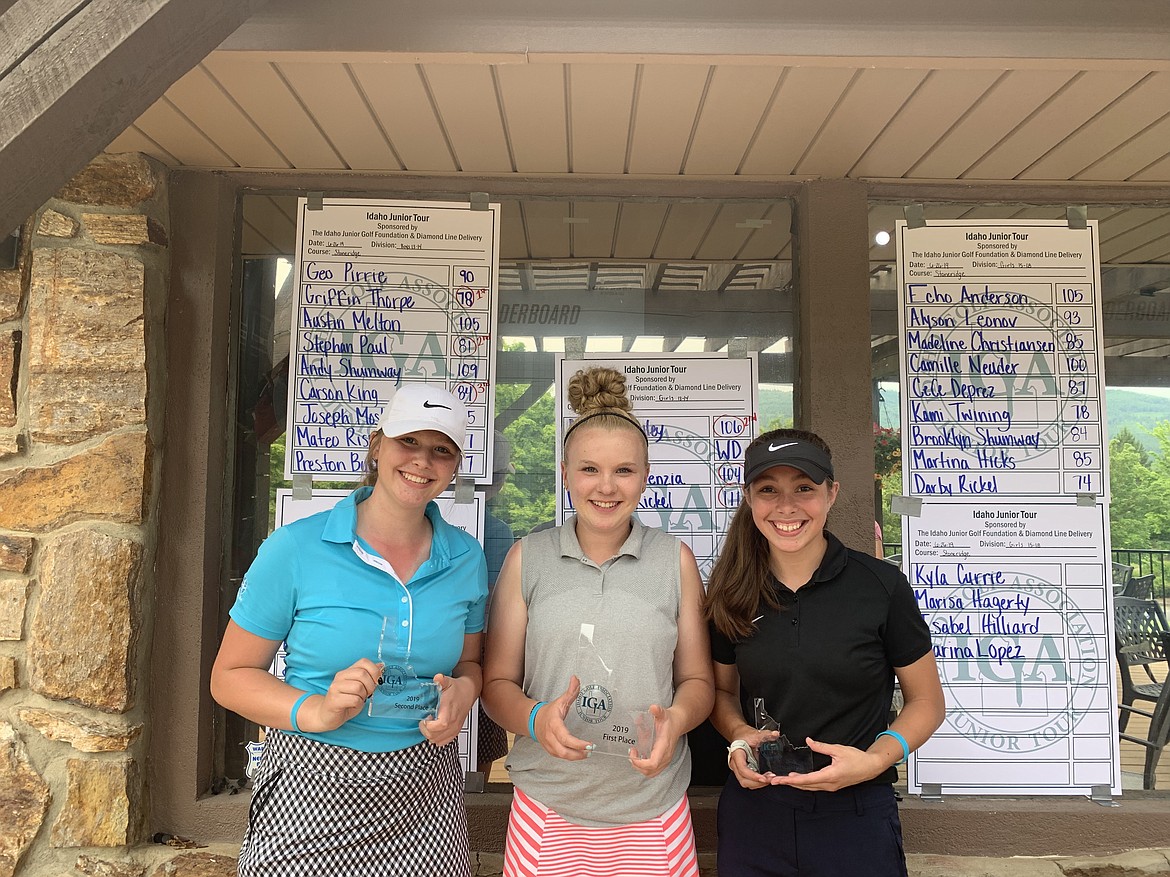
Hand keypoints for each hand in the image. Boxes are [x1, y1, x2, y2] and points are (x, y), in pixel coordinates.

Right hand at [311, 658, 382, 730]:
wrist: (327, 715)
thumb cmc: (346, 701)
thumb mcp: (360, 687)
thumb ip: (368, 677)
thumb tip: (381, 666)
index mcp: (347, 671)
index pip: (364, 662)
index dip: (374, 671)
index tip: (376, 681)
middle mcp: (340, 677)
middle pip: (362, 674)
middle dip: (370, 686)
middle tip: (368, 694)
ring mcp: (335, 687)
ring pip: (358, 687)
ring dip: (363, 696)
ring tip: (359, 700)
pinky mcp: (334, 699)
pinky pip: (354, 699)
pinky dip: (357, 704)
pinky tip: (353, 705)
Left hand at [420, 674, 476, 747]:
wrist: (469, 692)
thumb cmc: (457, 689)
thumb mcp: (448, 682)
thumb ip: (442, 680)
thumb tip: (437, 677)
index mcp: (450, 710)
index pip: (441, 724)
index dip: (429, 725)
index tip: (425, 718)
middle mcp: (453, 722)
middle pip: (435, 736)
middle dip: (425, 730)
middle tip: (425, 720)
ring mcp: (455, 728)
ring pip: (438, 741)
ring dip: (430, 735)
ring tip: (430, 724)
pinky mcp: (455, 732)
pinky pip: (443, 742)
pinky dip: (437, 738)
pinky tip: (435, 729)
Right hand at [533, 676, 591, 760]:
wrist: (533, 720)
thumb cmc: (549, 712)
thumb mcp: (560, 701)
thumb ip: (570, 691)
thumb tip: (576, 679)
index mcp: (554, 724)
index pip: (565, 737)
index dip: (577, 744)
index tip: (589, 744)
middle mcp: (550, 737)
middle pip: (563, 751)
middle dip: (578, 753)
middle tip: (590, 750)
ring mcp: (549, 745)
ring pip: (562, 756)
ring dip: (576, 757)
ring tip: (587, 753)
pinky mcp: (550, 750)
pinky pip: (560, 756)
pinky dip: (570, 757)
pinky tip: (579, 754)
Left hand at [630, 704, 679, 777]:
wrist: (678, 723)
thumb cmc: (669, 720)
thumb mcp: (663, 713)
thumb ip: (657, 711)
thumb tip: (653, 708)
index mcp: (664, 746)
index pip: (653, 763)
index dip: (641, 763)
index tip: (632, 755)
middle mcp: (666, 756)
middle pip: (650, 771)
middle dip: (637, 766)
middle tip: (631, 753)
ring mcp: (665, 760)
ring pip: (651, 773)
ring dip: (640, 768)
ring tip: (634, 756)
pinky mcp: (663, 761)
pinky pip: (653, 771)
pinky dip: (644, 768)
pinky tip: (639, 757)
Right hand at [727, 728, 780, 789]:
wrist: (739, 735)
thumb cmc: (744, 735)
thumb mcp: (755, 734)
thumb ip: (765, 735)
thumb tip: (775, 734)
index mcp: (737, 754)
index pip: (743, 769)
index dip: (753, 776)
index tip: (764, 778)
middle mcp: (735, 764)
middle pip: (744, 780)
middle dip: (758, 783)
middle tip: (770, 779)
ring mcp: (738, 769)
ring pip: (746, 783)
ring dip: (758, 784)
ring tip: (769, 778)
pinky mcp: (743, 772)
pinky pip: (749, 781)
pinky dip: (758, 782)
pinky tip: (766, 778)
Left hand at [769, 737, 885, 790]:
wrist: (871, 768)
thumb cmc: (857, 758)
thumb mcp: (838, 749)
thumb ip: (821, 746)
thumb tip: (808, 741)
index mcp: (830, 775)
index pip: (806, 780)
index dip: (791, 780)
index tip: (780, 780)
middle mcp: (829, 784)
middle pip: (805, 786)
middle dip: (788, 783)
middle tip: (773, 781)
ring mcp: (830, 786)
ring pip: (809, 787)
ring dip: (795, 784)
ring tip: (781, 780)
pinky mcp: (832, 785)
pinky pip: (814, 786)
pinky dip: (803, 783)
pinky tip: (796, 779)